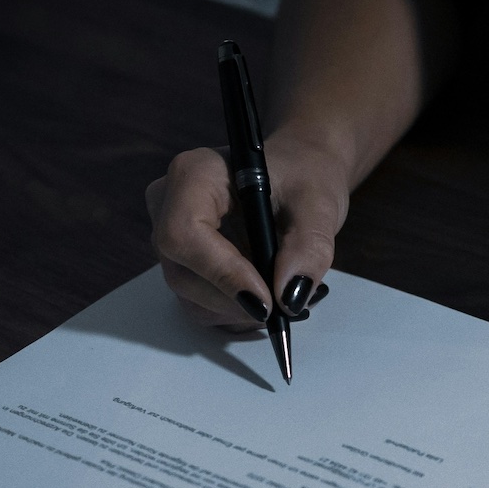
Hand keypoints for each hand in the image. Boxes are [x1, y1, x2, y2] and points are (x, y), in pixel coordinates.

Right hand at [145, 129, 352, 329]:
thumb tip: (289, 297)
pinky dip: (237, 313)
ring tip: (285, 297)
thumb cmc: (304, 177)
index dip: (223, 273)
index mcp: (194, 174)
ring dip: (240, 312)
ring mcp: (171, 238)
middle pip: (182, 273)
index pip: (184, 233)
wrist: (299, 177)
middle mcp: (169, 205)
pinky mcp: (182, 264)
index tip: (267, 301)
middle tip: (287, 305)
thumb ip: (309, 248)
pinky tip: (268, 297)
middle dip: (236, 301)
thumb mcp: (319, 205)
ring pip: (190, 297)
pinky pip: (199, 304)